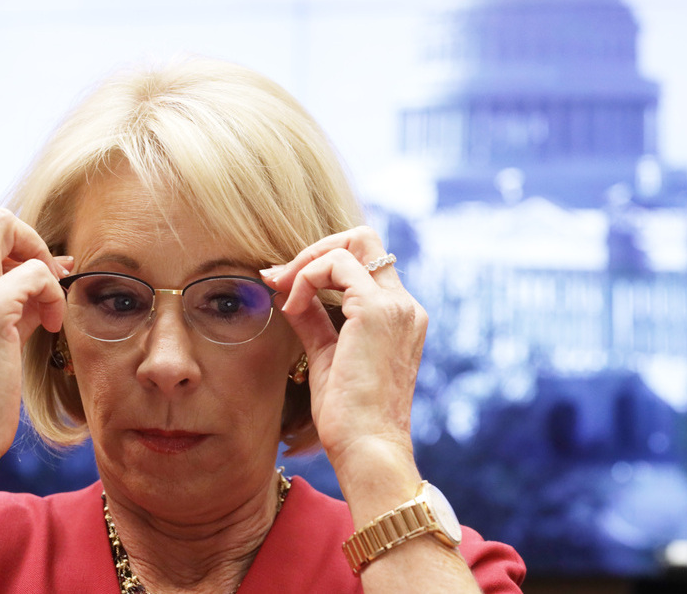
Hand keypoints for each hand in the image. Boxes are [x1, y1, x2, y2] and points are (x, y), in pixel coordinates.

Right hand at [0, 208, 70, 467]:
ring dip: (43, 268)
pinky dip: (53, 293)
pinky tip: (53, 324)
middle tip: (49, 277)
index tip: (40, 275)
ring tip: (49, 310)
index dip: (16, 245)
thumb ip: (18, 296)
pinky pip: (36, 274)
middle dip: (30, 240)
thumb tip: (57, 263)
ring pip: (8, 231)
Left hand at [263, 226, 425, 471]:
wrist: (366, 447)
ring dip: (307, 262)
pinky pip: (335, 266)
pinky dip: (306, 277)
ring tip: (281, 291)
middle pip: (364, 239)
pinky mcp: (376, 311)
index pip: (365, 263)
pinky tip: (290, 306)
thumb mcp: (327, 355)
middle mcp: (405, 306)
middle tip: (283, 277)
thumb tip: (289, 292)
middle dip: (318, 249)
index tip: (283, 283)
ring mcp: (395, 306)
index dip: (322, 263)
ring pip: (351, 244)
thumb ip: (314, 319)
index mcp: (401, 317)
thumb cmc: (348, 416)